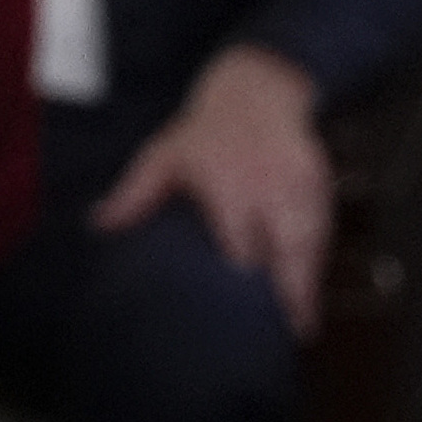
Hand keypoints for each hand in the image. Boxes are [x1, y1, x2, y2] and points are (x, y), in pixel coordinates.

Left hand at [98, 41, 330, 331]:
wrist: (258, 88)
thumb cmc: (207, 129)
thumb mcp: (165, 155)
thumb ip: (135, 193)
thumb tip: (99, 224)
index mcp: (230, 183)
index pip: (242, 243)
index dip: (245, 279)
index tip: (244, 311)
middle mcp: (269, 185)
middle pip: (287, 249)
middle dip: (291, 291)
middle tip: (292, 333)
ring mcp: (299, 185)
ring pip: (310, 243)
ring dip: (308, 284)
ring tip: (303, 325)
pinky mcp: (320, 185)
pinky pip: (323, 230)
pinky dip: (317, 261)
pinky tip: (310, 290)